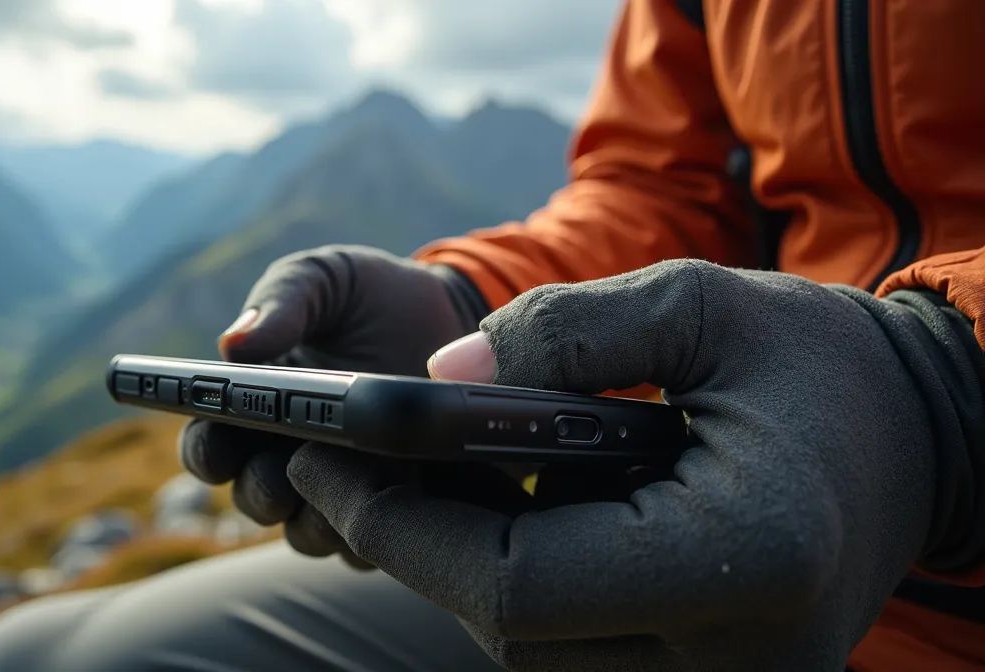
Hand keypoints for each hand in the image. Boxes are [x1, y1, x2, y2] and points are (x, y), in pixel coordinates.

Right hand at [177, 245, 488, 566]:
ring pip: (307, 533)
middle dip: (260, 491)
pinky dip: (375, 528)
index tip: (219, 445)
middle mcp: (290, 455)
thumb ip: (282, 301)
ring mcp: (342, 487)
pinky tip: (398, 494)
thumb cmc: (373, 295)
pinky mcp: (395, 508)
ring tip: (346, 483)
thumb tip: (234, 346)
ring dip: (315, 517)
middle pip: (254, 499)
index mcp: (256, 406)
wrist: (456, 313)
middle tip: (282, 470)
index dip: (207, 453)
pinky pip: (370, 544)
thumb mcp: (324, 279)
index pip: (211, 446)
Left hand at [288, 260, 983, 669]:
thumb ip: (565, 332)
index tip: (324, 458)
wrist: (921, 435)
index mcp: (747, 559)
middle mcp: (738, 656)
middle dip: (408, 542)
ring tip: (390, 476)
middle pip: (510, 629)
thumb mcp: (701, 303)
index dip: (403, 526)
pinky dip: (511, 577)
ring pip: (529, 646)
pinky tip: (478, 507)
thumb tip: (436, 378)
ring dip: (451, 562)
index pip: (519, 585)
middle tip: (331, 461)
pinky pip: (570, 642)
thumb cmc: (820, 360)